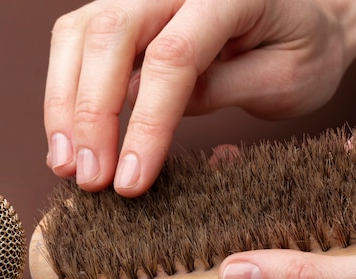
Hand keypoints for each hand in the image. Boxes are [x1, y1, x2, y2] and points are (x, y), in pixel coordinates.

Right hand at [44, 0, 355, 196]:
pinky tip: (67, 139)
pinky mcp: (116, 13)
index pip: (173, 56)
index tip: (131, 180)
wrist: (296, 16)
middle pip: (110, 38)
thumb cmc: (298, 46)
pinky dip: (62, 95)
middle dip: (91, 115)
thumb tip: (147, 112)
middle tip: (90, 179)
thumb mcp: (287, 78)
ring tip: (65, 165)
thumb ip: (222, 90)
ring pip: (77, 37)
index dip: (146, 123)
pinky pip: (73, 45)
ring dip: (64, 107)